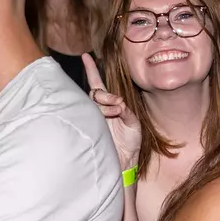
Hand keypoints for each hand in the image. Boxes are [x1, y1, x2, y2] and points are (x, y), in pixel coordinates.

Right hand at [82, 54, 141, 168]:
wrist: (125, 163)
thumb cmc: (129, 143)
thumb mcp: (133, 123)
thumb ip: (126, 111)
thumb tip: (118, 103)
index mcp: (109, 106)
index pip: (98, 86)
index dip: (91, 70)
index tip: (85, 56)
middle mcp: (98, 110)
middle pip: (94, 93)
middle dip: (104, 95)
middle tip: (117, 103)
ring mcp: (93, 118)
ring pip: (93, 102)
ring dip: (105, 104)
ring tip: (116, 112)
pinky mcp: (90, 128)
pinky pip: (92, 114)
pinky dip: (104, 111)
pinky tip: (112, 114)